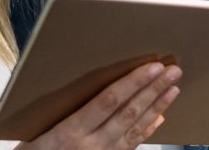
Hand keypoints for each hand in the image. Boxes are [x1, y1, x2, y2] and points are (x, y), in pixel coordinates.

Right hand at [17, 62, 181, 149]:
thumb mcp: (36, 132)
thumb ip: (63, 111)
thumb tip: (89, 86)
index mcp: (70, 132)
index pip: (108, 101)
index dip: (133, 83)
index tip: (151, 67)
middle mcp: (91, 145)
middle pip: (128, 112)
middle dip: (153, 89)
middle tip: (172, 71)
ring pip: (135, 128)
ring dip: (157, 106)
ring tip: (173, 88)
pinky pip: (132, 144)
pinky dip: (147, 129)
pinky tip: (160, 117)